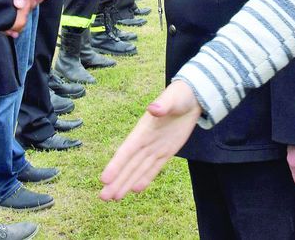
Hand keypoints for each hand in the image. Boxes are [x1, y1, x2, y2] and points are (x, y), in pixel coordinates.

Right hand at [100, 80, 201, 199]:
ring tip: (113, 198)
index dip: (116, 165)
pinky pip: (154, 168)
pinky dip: (145, 178)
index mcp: (142, 129)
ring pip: (139, 169)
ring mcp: (155, 148)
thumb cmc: (179, 96)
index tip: (104, 179)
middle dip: (117, 181)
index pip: (127, 150)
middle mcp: (145, 141)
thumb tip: (153, 108)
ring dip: (126, 183)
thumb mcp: (172, 99)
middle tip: (103, 197)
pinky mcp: (166, 152)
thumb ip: (162, 105)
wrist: (191, 99)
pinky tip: (135, 189)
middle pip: (129, 165)